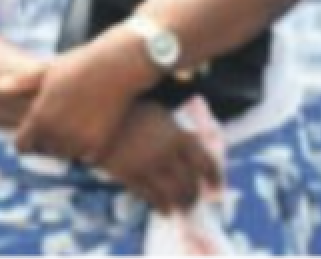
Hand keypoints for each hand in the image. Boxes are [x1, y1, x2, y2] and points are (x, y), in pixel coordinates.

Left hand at [0, 38, 147, 163]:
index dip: (30, 136)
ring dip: (71, 144)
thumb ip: (21, 84)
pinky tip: (98, 124)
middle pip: (45, 150)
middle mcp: (54, 134)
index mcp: (38, 118)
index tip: (42, 125)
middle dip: (52, 138)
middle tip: (69, 114)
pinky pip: (87, 157)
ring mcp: (76, 142)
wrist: (120, 64)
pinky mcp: (97, 146)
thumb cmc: (82, 63)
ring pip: (66, 155)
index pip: (22, 146)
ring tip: (83, 116)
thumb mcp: (49, 70)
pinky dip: (91, 146)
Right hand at [98, 100, 223, 212]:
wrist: (102, 117)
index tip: (218, 187)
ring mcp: (148, 168)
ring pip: (171, 194)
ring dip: (180, 204)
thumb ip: (179, 132)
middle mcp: (167, 155)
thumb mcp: (163, 114)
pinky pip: (149, 197)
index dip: (215, 177)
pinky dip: (160, 207)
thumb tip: (195, 146)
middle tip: (196, 201)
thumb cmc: (135, 110)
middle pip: (188, 183)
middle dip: (195, 195)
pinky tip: (165, 210)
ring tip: (183, 208)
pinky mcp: (130, 177)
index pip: (205, 162)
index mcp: (179, 137)